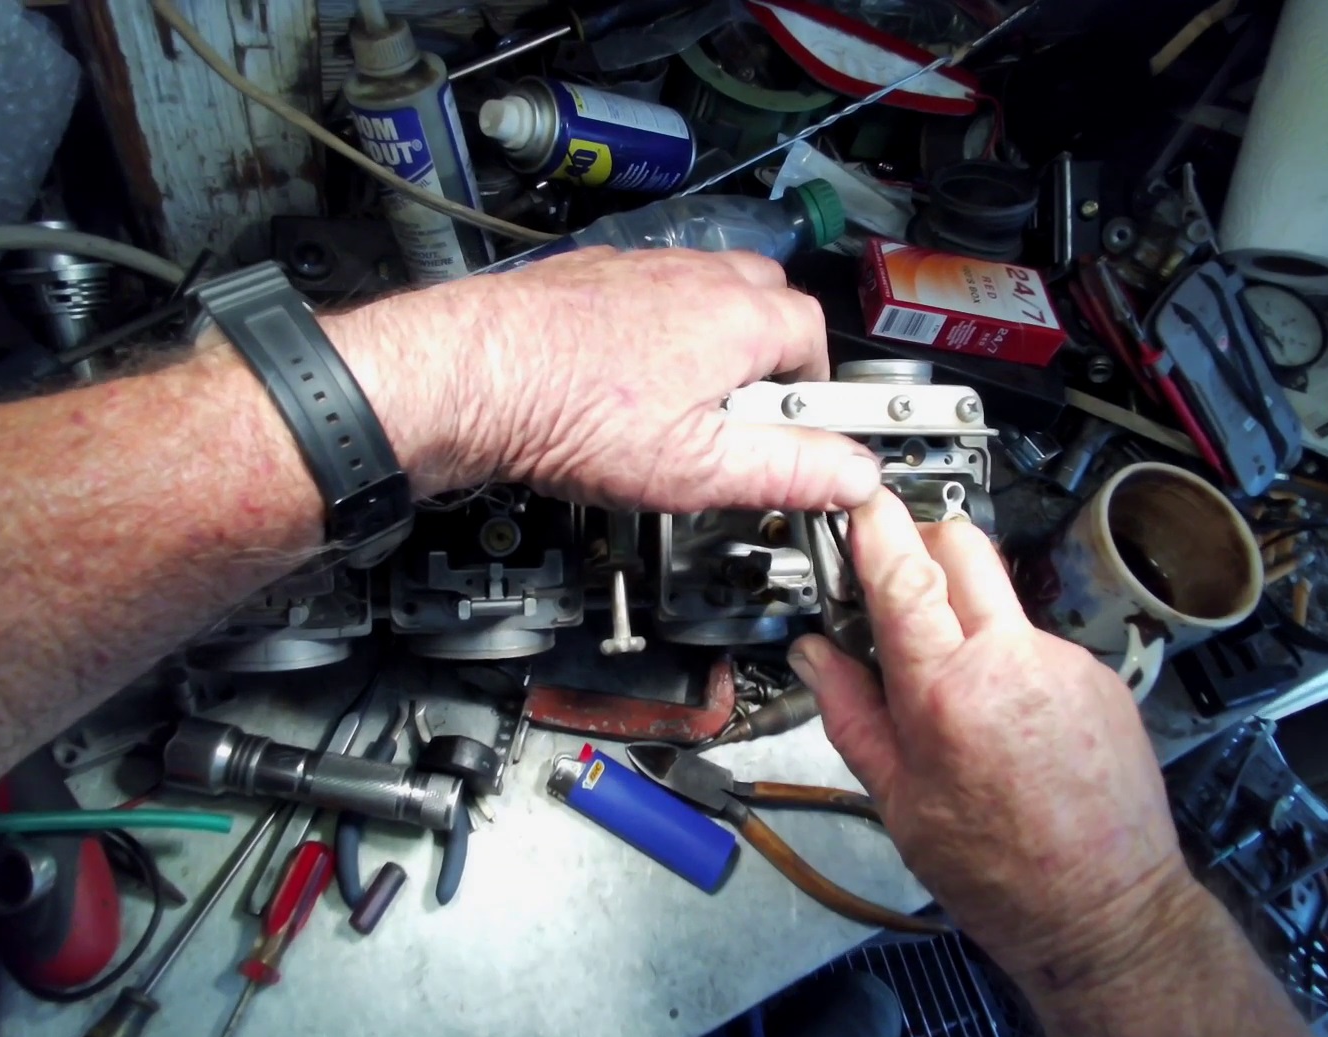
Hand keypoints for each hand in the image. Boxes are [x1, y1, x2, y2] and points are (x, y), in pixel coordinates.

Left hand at [325, 247, 881, 510]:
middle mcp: (695, 276)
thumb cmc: (571, 413)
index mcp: (738, 317)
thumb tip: (857, 475)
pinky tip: (624, 384)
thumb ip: (791, 469)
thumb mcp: (701, 468)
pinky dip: (654, 333)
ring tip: (683, 406)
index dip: (816, 389)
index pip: (815, 336)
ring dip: (713, 343)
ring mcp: (640, 269)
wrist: (470, 376)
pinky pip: (648, 296)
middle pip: (768, 301)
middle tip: (745, 419)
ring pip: (707, 293)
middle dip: (771, 357)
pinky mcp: (590, 277)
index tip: (805, 431)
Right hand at [787, 492, 1197, 991]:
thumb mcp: (897, 800)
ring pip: (1000, 597)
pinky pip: (1036, 641)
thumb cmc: (1001, 874)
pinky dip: (1007, 658)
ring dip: (964, 614)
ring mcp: (1064, 664)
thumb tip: (815, 656)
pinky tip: (1001, 718)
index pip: (902, 569)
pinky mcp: (1097, 678)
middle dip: (919, 543)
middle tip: (890, 582)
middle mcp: (1013, 660)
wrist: (1105, 912)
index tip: (853, 506)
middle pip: (962, 545)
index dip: (872, 523)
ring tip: (949, 685)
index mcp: (948, 691)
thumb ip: (850, 713)